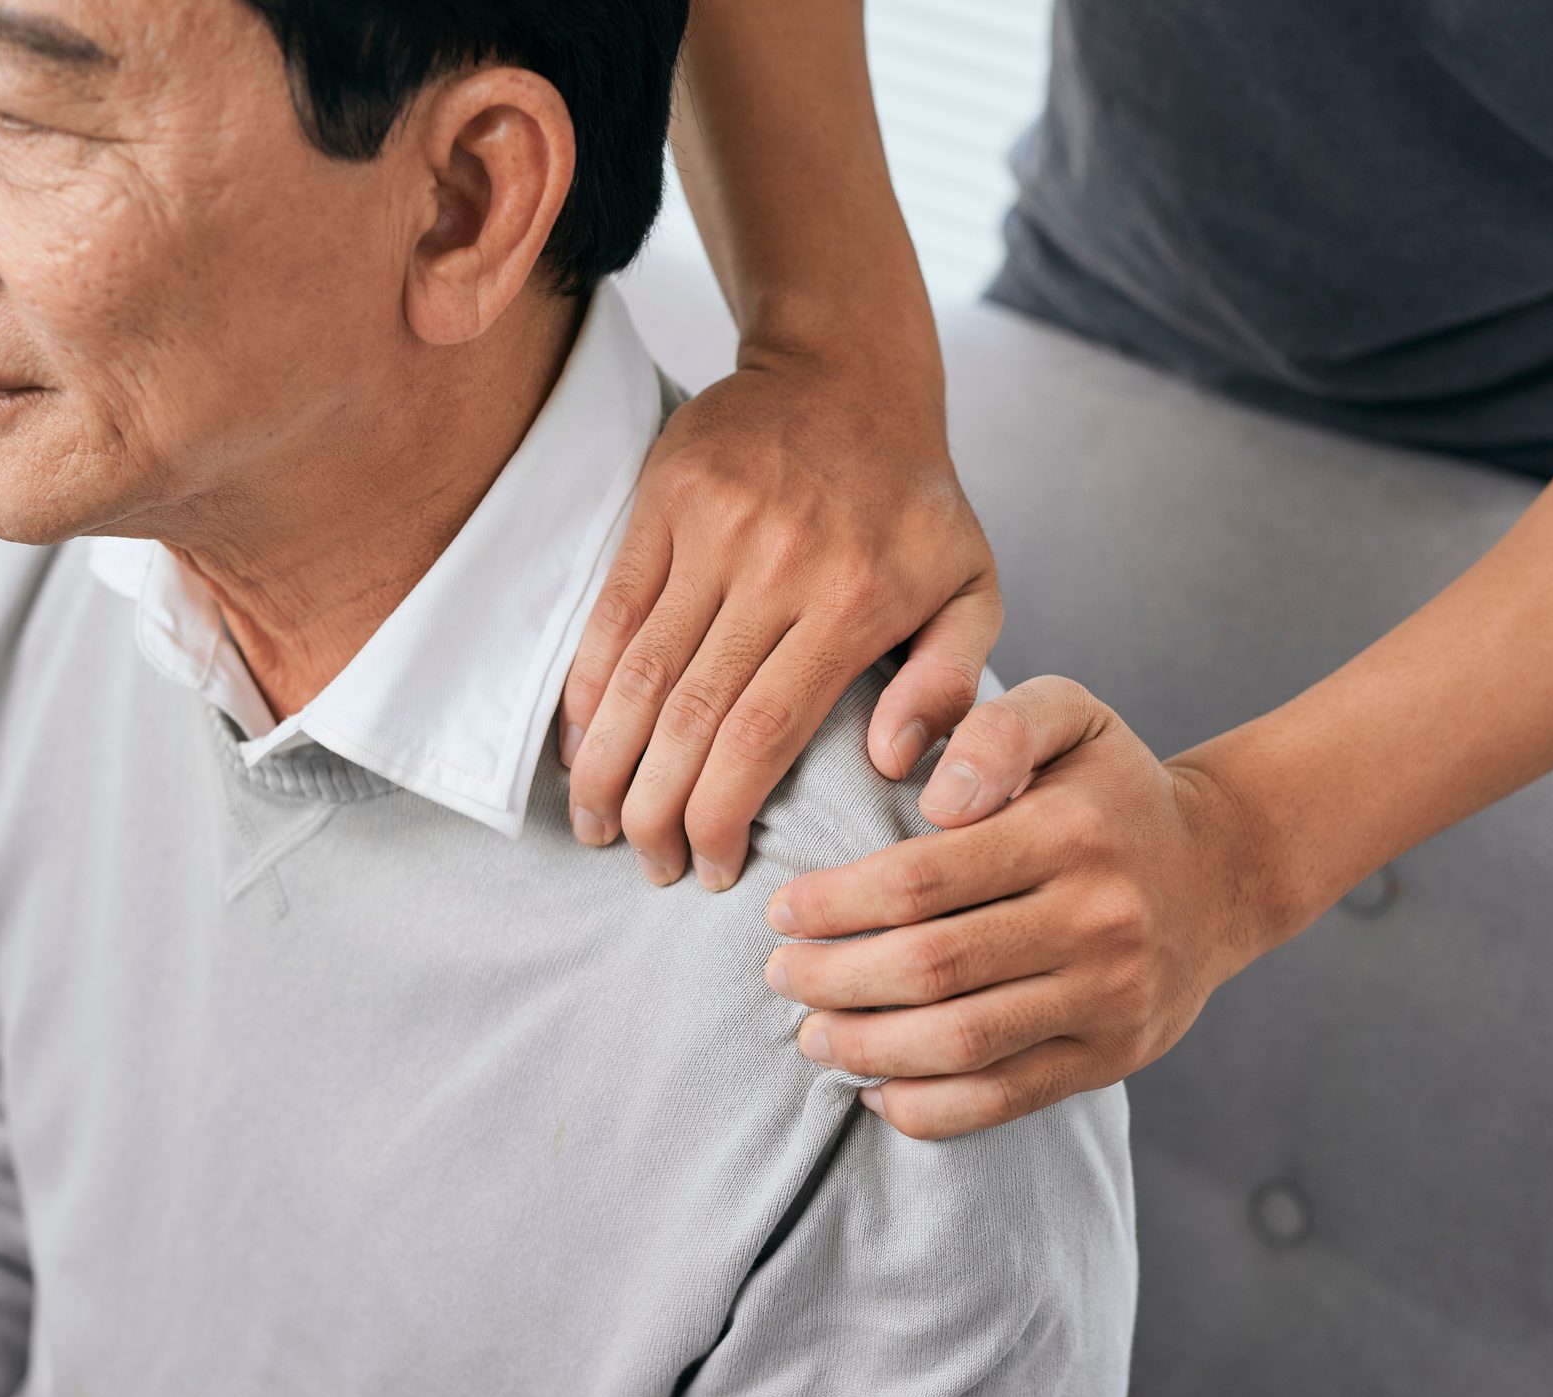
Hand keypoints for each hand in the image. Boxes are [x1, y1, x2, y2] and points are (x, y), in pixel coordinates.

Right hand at [560, 345, 1000, 890]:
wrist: (850, 371)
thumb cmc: (916, 502)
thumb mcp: (974, 588)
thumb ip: (948, 682)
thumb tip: (899, 765)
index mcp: (852, 603)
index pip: (764, 735)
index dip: (722, 815)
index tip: (709, 870)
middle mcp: (777, 569)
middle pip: (692, 718)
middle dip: (656, 810)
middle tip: (648, 866)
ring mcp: (712, 531)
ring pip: (640, 673)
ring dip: (605, 764)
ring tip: (597, 827)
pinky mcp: (663, 503)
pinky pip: (610, 613)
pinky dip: (587, 688)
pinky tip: (578, 747)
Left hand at [761, 676, 1283, 1139]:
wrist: (1221, 870)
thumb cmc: (1109, 789)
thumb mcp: (1066, 716)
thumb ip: (995, 728)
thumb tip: (936, 799)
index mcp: (1069, 830)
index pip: (919, 881)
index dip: (832, 904)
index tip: (780, 910)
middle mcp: (1097, 918)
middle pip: (931, 968)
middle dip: (833, 979)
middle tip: (780, 974)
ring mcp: (1109, 997)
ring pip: (961, 1043)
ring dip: (866, 1048)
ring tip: (812, 1034)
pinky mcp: (1114, 1057)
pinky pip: (1004, 1099)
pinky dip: (927, 1107)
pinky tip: (875, 1090)